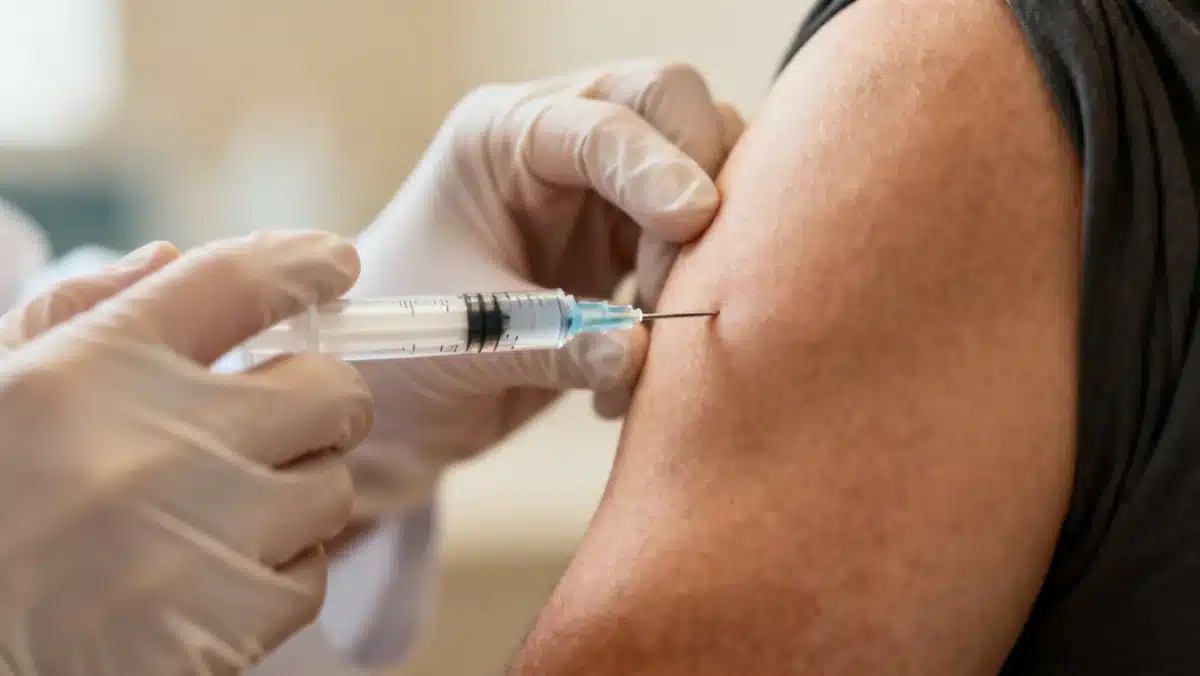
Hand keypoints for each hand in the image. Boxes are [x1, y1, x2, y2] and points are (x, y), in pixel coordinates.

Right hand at [0, 232, 372, 674]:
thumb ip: (78, 312)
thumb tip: (169, 259)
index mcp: (99, 366)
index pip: (239, 281)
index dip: (304, 264)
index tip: (335, 264)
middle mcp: (161, 444)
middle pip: (331, 393)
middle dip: (318, 403)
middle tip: (282, 421)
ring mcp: (198, 541)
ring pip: (332, 491)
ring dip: (296, 495)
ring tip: (224, 513)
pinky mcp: (221, 628)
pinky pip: (308, 579)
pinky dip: (276, 575)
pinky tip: (213, 578)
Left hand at [349, 61, 743, 516]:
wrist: (398, 401)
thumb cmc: (399, 349)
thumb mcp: (462, 338)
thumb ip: (549, 344)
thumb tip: (634, 353)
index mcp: (506, 135)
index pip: (606, 118)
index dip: (657, 166)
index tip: (690, 222)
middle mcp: (563, 146)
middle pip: (677, 112)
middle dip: (701, 191)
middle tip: (672, 289)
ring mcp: (604, 194)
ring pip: (707, 176)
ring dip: (702, 259)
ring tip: (647, 347)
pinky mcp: (630, 246)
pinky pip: (698, 249)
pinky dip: (691, 303)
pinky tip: (633, 373)